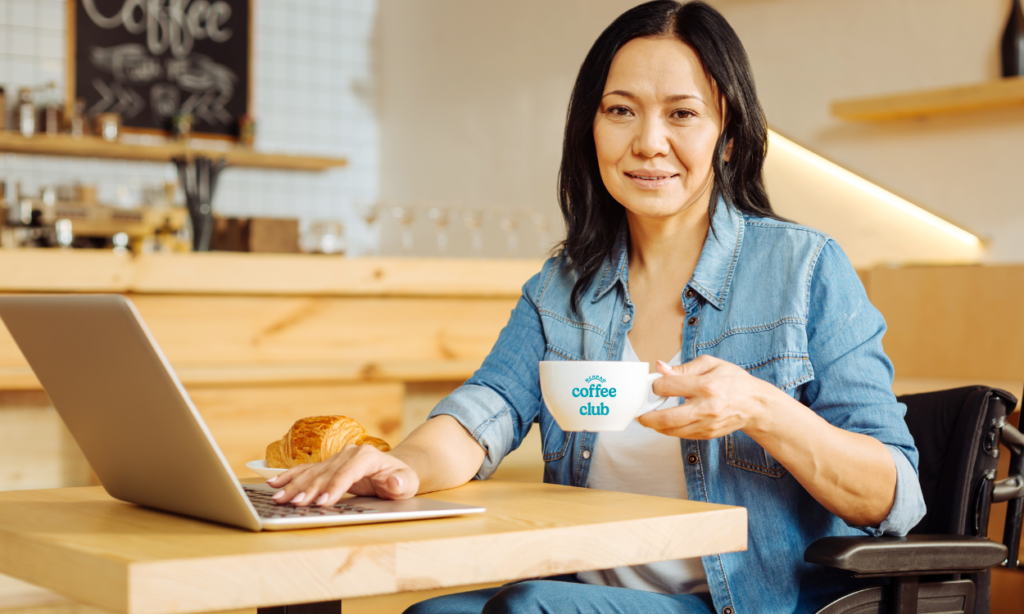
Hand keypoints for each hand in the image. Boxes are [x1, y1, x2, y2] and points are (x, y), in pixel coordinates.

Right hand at [266, 444, 418, 506]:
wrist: (396, 469)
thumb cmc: (402, 479)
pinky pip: (307, 470)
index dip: (334, 487)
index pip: (347, 473)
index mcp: (367, 456)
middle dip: (309, 490)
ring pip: (312, 472)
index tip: (322, 502)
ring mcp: (337, 458)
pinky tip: (275, 483)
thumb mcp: (407, 483)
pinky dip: (290, 477)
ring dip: (294, 486)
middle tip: (294, 505)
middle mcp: (349, 453)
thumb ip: (401, 483)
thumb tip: (395, 481)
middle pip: (325, 473)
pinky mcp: (329, 465)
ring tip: (279, 498)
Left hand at [638, 355, 772, 438]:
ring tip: (647, 418)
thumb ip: (683, 368)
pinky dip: (669, 429)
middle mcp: (707, 408)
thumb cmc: (732, 381)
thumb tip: (659, 367)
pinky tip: (664, 422)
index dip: (656, 385)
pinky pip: (681, 435)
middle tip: (639, 413)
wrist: (755, 405)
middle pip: (668, 417)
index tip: (655, 385)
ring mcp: (707, 424)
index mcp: (707, 386)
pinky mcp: (707, 434)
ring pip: (672, 430)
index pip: (670, 387)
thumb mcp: (710, 364)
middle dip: (647, 416)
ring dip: (655, 425)